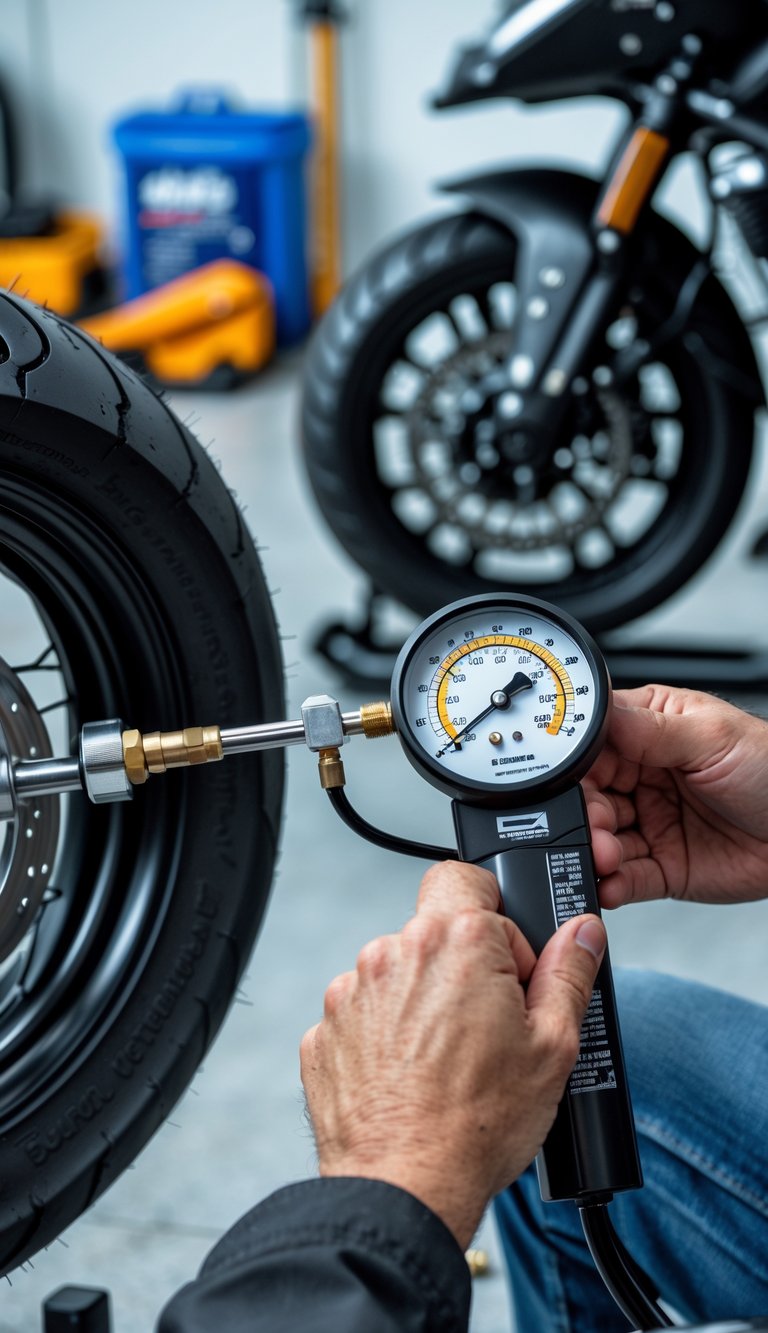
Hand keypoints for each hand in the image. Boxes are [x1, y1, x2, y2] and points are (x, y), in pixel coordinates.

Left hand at [300, 862, 604, 1248]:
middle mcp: (395, 951)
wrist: (404, 1186)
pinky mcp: (326, 1029)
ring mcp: (352, 990)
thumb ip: (570, 972)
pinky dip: (385, 1036)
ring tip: (446, 1062)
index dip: (503, 931)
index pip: (477, 885)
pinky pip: (364, 1014)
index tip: (512, 978)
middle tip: (485, 1025)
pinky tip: (410, 1077)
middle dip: (463, 965)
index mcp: (456, 940)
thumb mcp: (554, 1045)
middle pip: (436, 929)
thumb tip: (582, 930)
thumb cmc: (477, 1124)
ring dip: (422, 1000)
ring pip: (399, 972)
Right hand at [585, 684, 767, 908]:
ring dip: (594, 850)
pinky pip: (626, 878)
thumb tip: (596, 714)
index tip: (567, 782)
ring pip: (601, 839)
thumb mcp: (712, 736)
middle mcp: (643, 778)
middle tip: (594, 826)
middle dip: (583, 814)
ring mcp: (651, 823)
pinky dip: (612, 884)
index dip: (576, 766)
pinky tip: (610, 883)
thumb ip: (650, 729)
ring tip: (606, 856)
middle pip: (589, 796)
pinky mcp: (663, 867)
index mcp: (649, 732)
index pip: (595, 747)